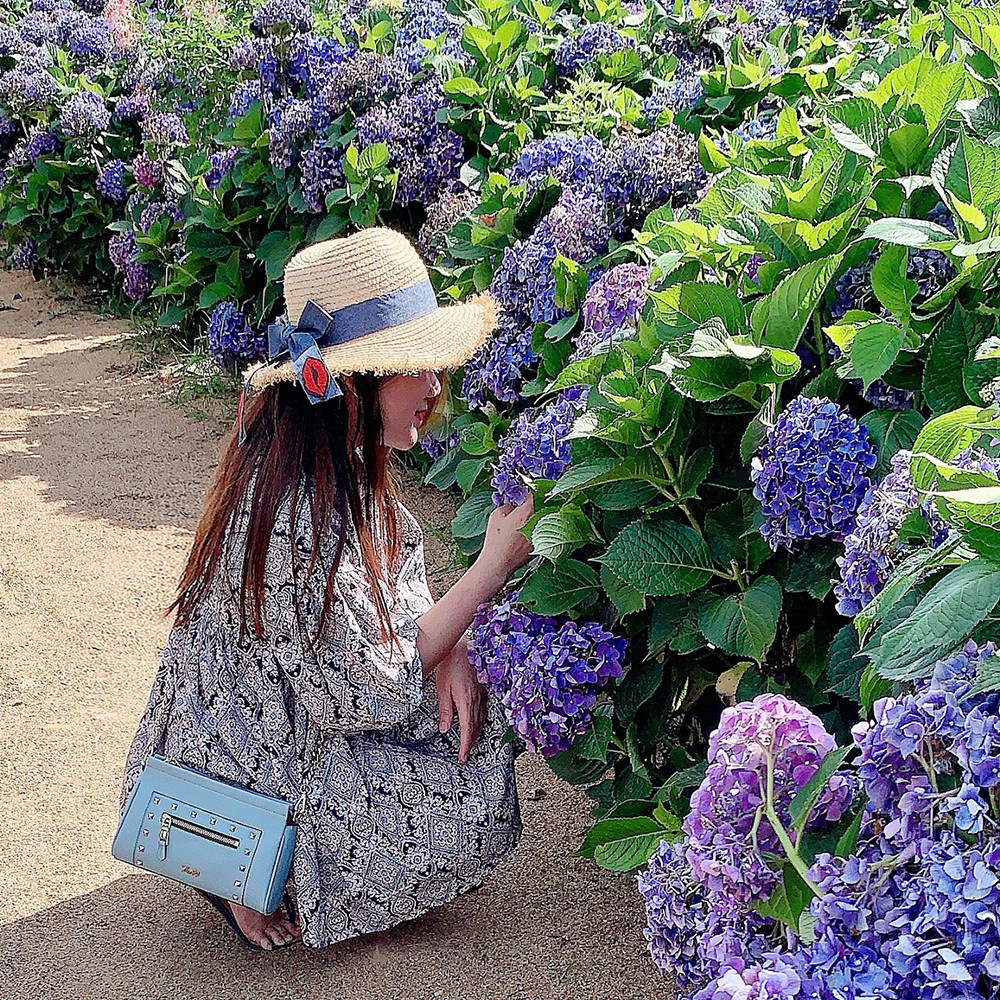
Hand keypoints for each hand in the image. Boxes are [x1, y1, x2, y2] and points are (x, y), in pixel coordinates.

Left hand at [435, 637, 485, 763]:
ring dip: (476, 732)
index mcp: (466, 701)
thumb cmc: (451, 663)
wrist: (464, 645)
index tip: (462, 757)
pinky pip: (484, 709)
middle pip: (476, 727)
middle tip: (465, 754)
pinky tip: (477, 721)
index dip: (465, 745)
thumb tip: (445, 729)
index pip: (467, 730)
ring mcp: (482, 693)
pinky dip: (480, 720)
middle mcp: (477, 699)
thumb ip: (445, 709)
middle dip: (471, 742)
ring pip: (481, 719)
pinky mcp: (484, 688)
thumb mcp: (442, 687)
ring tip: (470, 742)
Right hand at [477, 495, 533, 584]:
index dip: (525, 493)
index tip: (521, 494)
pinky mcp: (539, 547)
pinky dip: (531, 534)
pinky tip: (519, 538)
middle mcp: (537, 522)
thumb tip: (513, 505)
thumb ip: (507, 505)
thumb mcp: (496, 516)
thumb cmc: (496, 540)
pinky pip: (537, 535)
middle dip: (528, 507)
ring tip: (517, 525)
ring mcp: (540, 535)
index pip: (531, 495)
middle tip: (518, 509)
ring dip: (531, 521)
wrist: (498, 562)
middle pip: (537, 509)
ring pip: (538, 522)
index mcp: (527, 512)